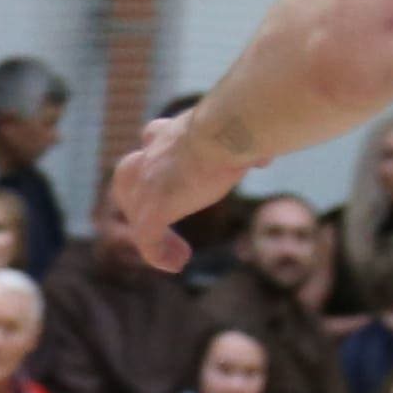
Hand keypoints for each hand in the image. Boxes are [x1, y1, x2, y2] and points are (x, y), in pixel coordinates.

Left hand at [97, 102, 237, 271]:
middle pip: (127, 173)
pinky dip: (157, 254)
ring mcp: (149, 181)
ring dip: (145, 228)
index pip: (153, 137)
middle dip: (134, 194)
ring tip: (174, 249)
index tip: (178, 171)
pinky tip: (176, 264)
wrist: (227, 130)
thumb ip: (249, 149)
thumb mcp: (243, 135)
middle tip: (159, 217)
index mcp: (175, 131)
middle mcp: (155, 152)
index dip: (157, 153)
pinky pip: (146, 237)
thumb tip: (264, 158)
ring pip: (132, 207)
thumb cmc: (242, 127)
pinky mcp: (154, 207)